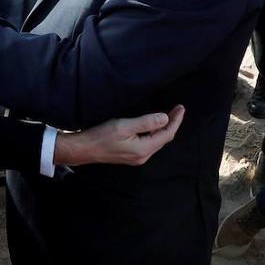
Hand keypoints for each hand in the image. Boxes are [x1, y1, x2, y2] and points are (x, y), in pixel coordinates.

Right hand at [54, 106, 185, 166]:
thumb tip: (165, 118)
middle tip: (178, 108)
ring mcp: (137, 157)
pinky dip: (156, 132)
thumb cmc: (101, 136)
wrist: (84, 149)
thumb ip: (146, 122)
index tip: (181, 108)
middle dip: (172, 123)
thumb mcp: (124, 126)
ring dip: (165, 128)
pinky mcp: (131, 155)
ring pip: (157, 141)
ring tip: (170, 114)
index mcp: (144, 149)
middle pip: (164, 138)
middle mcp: (143, 156)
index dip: (175, 120)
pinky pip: (150, 143)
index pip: (167, 134)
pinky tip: (155, 125)